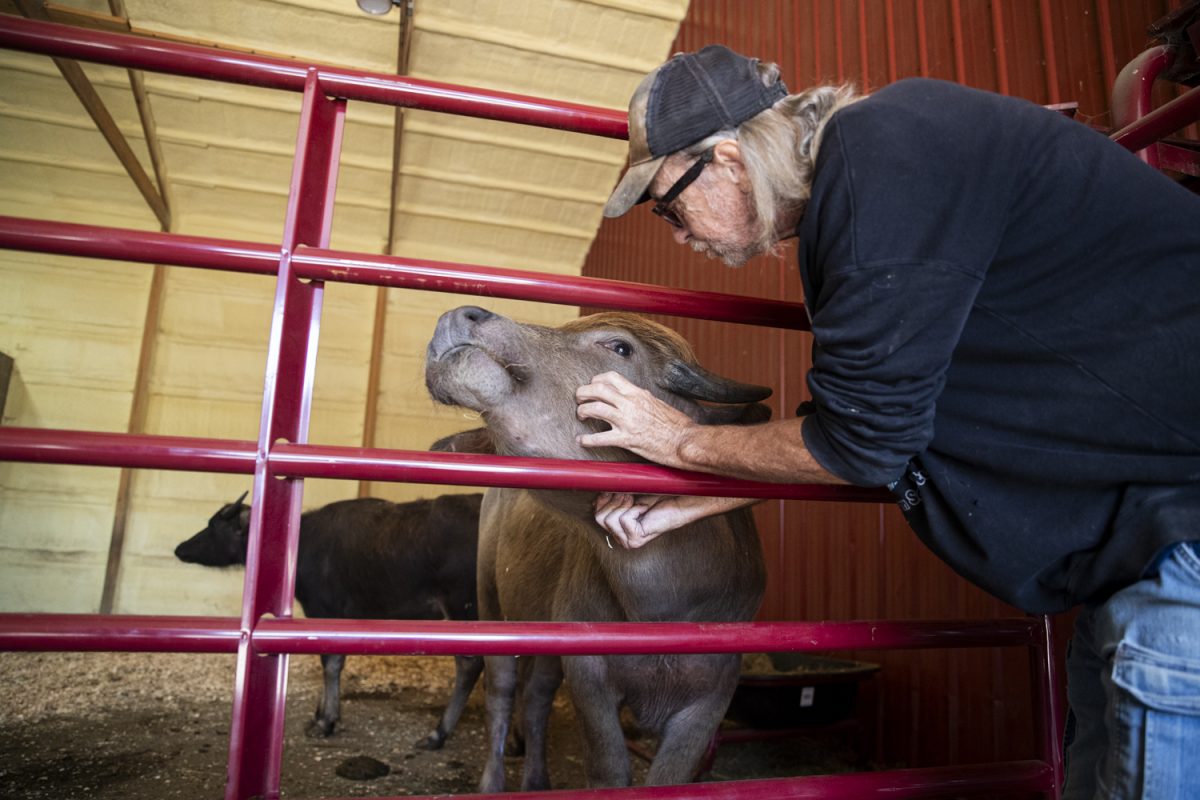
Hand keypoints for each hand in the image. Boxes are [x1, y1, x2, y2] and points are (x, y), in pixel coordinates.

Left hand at [575, 372, 694, 466]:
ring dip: (583, 411)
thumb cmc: (676, 424)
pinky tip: (581, 440)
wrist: (685, 440)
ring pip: (595, 408)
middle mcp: (630, 403)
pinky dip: (587, 439)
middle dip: (583, 392)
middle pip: (598, 389)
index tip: (593, 385)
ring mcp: (627, 421)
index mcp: (638, 393)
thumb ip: (642, 399)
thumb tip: (635, 397)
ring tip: (581, 415)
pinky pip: (600, 438)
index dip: (597, 380)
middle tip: (579, 398)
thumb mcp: (658, 403)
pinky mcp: (626, 439)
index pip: (611, 377)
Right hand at [594, 493, 755, 548]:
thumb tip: (593, 482)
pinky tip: (646, 509)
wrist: (682, 497)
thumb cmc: (661, 491)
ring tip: (638, 502)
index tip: (616, 489)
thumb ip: (613, 490)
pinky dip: (634, 509)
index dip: (603, 498)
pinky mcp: (637, 540)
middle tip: (630, 496)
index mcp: (618, 526)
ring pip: (608, 519)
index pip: (595, 515)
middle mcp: (621, 536)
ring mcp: (628, 540)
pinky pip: (623, 520)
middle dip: (613, 501)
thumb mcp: (631, 488)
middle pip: (598, 518)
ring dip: (623, 504)